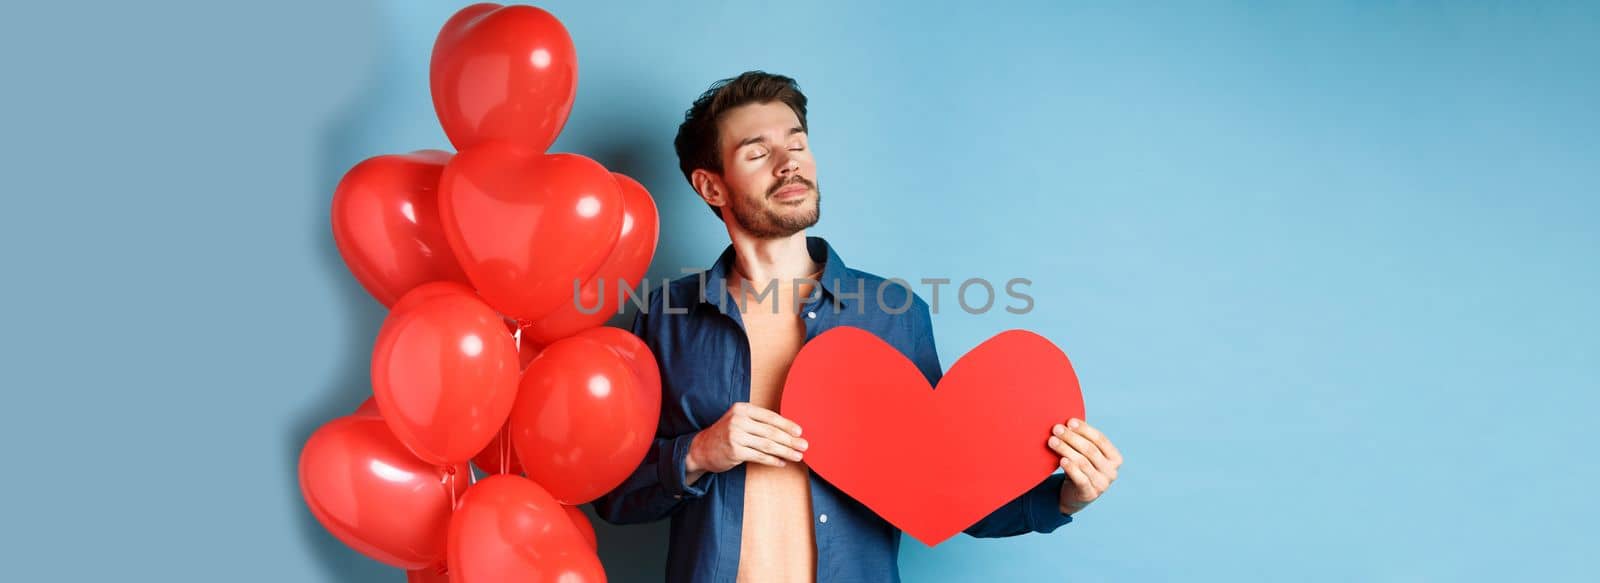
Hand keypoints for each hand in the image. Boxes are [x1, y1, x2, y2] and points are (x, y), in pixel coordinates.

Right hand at [684, 402, 807, 484]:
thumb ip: (758, 422)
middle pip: (771, 431)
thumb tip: (786, 430)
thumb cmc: (725, 434)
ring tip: (797, 456)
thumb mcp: (738, 420)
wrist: (701, 448)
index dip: (787, 424)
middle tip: (804, 446)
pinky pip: (759, 456)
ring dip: (785, 452)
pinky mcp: (734, 451)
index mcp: (742, 409)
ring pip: (767, 445)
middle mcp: (738, 420)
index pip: (770, 416)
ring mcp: (736, 436)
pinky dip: (772, 460)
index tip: (799, 432)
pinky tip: (781, 463)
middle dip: (790, 440)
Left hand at [1048, 418, 1121, 515]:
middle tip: (1056, 429)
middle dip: (1072, 437)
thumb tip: (1067, 422)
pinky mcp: (1090, 494)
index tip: (1069, 421)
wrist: (1074, 496)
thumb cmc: (1080, 469)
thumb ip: (1082, 441)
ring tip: (1052, 441)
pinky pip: (1080, 478)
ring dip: (1066, 449)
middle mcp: (1112, 471)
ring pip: (1083, 462)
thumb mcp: (1085, 455)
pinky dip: (1071, 468)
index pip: (1100, 439)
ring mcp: (1102, 484)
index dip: (1085, 429)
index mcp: (1115, 458)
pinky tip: (1062, 460)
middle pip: (1090, 450)